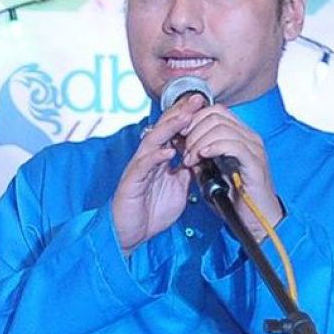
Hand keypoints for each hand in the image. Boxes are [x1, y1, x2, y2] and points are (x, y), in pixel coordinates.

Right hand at [112, 95, 207, 253]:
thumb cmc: (150, 212)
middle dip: (180, 113)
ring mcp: (139, 168)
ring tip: (185, 116)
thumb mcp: (179, 190)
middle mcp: (148, 159)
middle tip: (196, 99)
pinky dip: (156, 157)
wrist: (130, 234)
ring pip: (153, 141)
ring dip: (169, 128)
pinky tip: (169, 151)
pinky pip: (143, 165)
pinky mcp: (132, 181)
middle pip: (163, 129)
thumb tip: (202, 159)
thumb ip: (187, 172)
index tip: (203, 104)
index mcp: (159, 159)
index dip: (186, 117)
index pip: (173, 132)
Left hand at [179, 104, 282, 241]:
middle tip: (184, 151)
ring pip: (220, 127)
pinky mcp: (255, 162)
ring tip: (190, 160)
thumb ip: (197, 155)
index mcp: (239, 135)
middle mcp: (248, 137)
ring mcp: (253, 148)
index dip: (193, 119)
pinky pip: (232, 144)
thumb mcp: (209, 172)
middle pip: (215, 114)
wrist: (256, 220)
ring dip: (198, 141)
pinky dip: (213, 147)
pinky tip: (202, 157)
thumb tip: (178, 140)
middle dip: (193, 130)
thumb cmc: (234, 198)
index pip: (214, 111)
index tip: (179, 135)